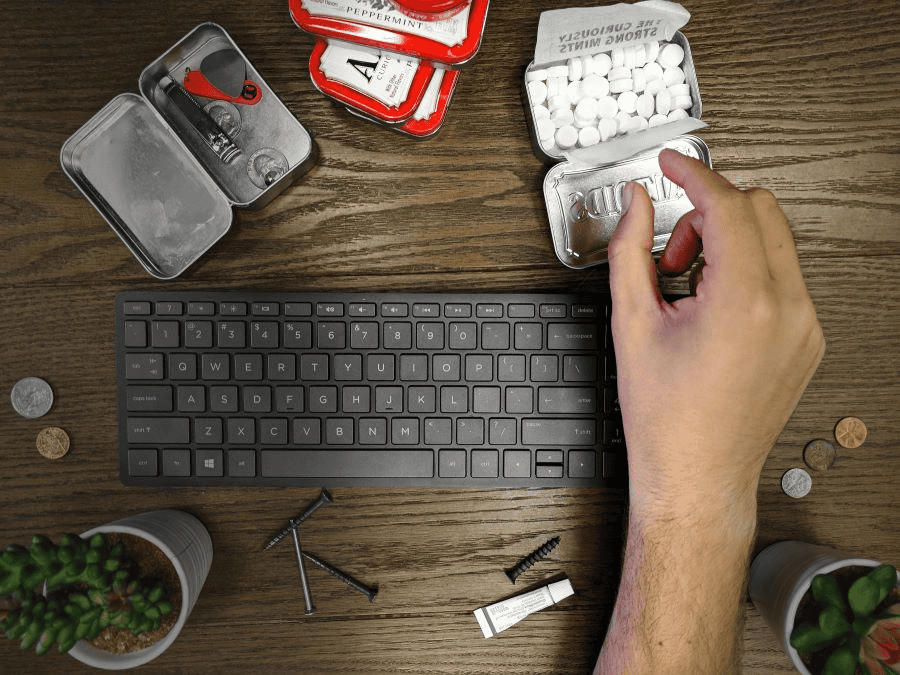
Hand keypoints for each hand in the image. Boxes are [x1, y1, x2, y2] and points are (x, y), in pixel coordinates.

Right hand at [606, 149, 824, 512]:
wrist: (697, 475)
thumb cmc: (666, 419)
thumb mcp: (631, 325)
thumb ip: (629, 251)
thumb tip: (636, 205)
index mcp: (743, 303)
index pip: (727, 205)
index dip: (693, 175)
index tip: (672, 165)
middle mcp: (787, 309)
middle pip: (760, 210)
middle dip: (709, 213)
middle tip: (672, 251)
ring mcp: (804, 326)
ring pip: (775, 240)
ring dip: (729, 242)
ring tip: (688, 287)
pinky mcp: (807, 339)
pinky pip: (784, 276)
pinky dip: (747, 271)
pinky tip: (711, 306)